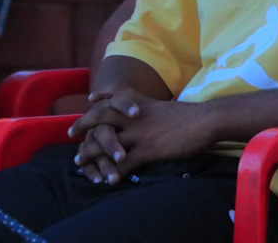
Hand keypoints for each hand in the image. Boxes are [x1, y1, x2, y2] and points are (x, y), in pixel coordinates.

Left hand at [69, 89, 216, 183]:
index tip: (89, 100)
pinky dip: (114, 172)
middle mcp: (135, 116)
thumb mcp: (166, 106)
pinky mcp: (148, 150)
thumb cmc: (190, 115)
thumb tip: (147, 113)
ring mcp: (140, 133)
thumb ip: (151, 109)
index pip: (113, 97)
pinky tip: (109, 180)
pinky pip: (124, 163)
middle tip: (71, 134)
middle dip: (83, 124)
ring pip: (106, 141)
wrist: (206, 120)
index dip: (100, 97)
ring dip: (91, 152)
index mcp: (140, 104)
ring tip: (80, 161)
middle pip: (101, 116)